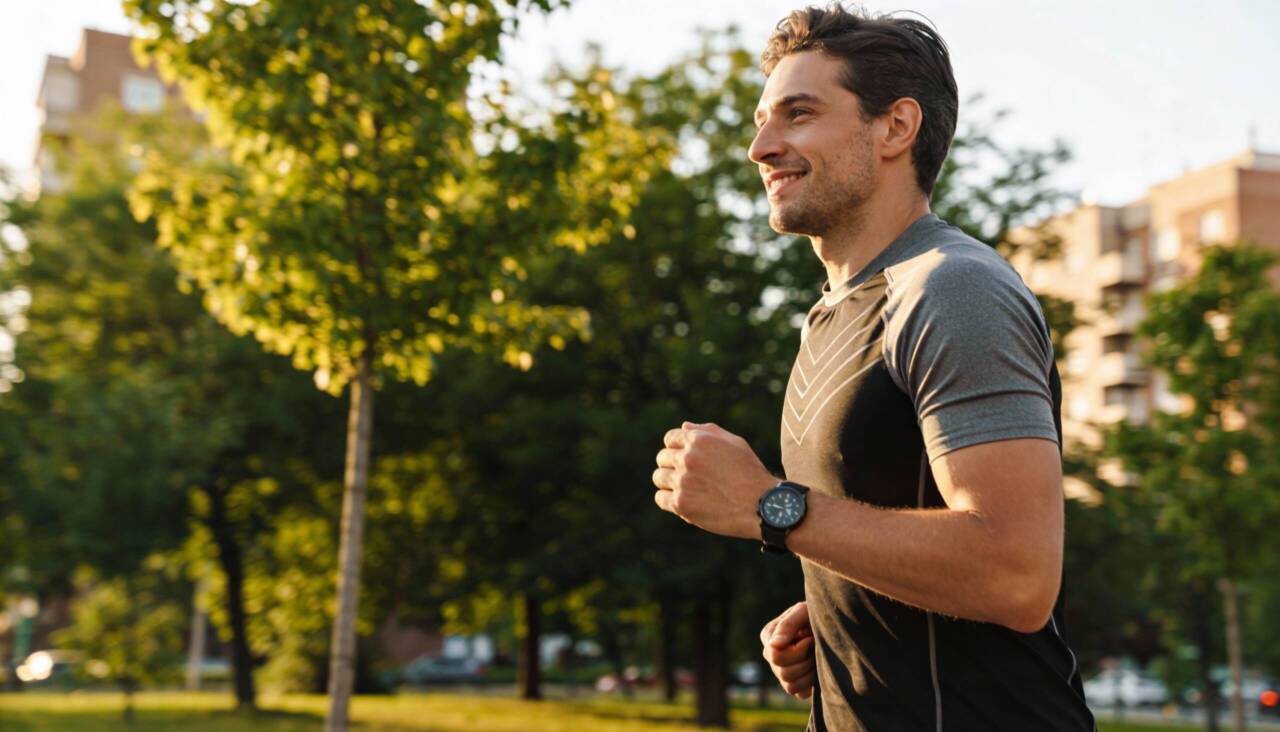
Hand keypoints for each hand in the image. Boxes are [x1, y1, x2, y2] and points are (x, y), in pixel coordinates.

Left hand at [652, 421, 775, 538]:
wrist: (762, 505)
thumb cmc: (751, 473)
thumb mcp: (735, 443)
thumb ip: (708, 431)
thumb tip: (684, 426)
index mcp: (699, 440)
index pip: (670, 438)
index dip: (676, 447)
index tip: (683, 458)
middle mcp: (687, 458)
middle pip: (662, 458)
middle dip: (671, 465)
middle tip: (686, 476)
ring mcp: (682, 481)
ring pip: (658, 477)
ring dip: (668, 482)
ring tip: (684, 489)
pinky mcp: (681, 503)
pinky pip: (660, 498)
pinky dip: (668, 500)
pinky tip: (683, 502)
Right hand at [760, 601, 814, 698]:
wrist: (831, 625)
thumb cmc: (815, 615)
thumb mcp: (803, 612)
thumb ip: (788, 625)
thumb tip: (774, 645)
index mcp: (769, 637)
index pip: (775, 656)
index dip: (797, 650)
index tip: (809, 638)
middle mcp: (771, 656)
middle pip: (783, 672)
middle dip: (805, 661)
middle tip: (815, 648)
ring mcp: (780, 672)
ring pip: (790, 686)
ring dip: (808, 672)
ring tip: (815, 658)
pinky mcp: (794, 684)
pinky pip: (799, 693)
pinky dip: (810, 683)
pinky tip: (816, 668)